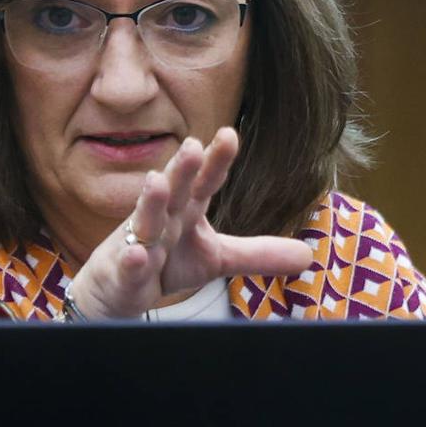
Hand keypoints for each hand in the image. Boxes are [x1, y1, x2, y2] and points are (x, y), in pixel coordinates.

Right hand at [67, 127, 313, 318]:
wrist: (117, 291)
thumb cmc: (166, 263)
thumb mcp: (217, 258)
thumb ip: (258, 253)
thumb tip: (308, 255)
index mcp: (186, 210)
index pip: (204, 182)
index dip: (216, 161)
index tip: (230, 134)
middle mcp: (161, 220)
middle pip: (173, 191)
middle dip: (181, 169)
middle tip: (193, 146)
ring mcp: (138, 243)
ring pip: (144, 220)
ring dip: (150, 201)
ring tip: (157, 182)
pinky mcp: (122, 273)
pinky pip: (127, 265)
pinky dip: (131, 259)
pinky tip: (136, 253)